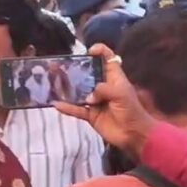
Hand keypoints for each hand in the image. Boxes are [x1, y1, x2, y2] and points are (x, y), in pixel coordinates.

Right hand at [53, 44, 156, 158]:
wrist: (133, 134)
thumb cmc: (132, 111)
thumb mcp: (121, 94)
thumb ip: (103, 90)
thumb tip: (87, 96)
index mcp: (115, 78)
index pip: (108, 59)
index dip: (100, 51)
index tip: (89, 51)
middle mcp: (103, 87)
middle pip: (88, 75)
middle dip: (76, 69)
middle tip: (61, 66)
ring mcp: (96, 101)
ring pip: (79, 92)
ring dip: (67, 88)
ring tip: (53, 82)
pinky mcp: (91, 115)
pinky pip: (77, 110)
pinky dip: (67, 108)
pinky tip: (56, 105)